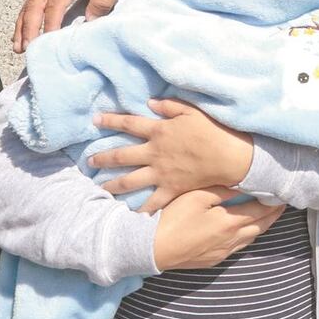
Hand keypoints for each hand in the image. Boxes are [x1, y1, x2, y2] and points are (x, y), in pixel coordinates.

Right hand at [13, 0, 124, 52]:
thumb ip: (102, 0)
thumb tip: (89, 20)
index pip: (54, 5)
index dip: (50, 23)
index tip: (48, 40)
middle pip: (34, 6)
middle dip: (29, 28)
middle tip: (27, 48)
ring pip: (29, 5)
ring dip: (22, 26)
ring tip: (18, 46)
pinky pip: (31, 3)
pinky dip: (25, 18)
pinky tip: (22, 32)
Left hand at [92, 99, 253, 213]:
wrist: (228, 156)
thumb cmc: (213, 131)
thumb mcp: (192, 111)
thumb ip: (170, 106)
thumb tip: (150, 102)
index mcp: (159, 131)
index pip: (129, 123)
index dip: (111, 120)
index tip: (96, 119)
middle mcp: (154, 153)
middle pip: (121, 155)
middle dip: (103, 158)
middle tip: (90, 161)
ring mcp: (160, 173)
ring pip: (129, 181)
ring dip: (112, 184)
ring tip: (100, 188)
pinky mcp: (170, 188)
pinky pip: (152, 202)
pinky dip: (140, 210)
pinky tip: (129, 215)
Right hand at [154, 187, 284, 269]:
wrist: (150, 249)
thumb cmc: (172, 218)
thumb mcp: (197, 196)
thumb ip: (222, 189)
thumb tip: (241, 184)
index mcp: (229, 222)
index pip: (261, 211)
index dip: (274, 202)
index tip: (282, 193)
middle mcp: (231, 240)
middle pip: (261, 226)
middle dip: (273, 215)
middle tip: (282, 204)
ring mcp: (222, 252)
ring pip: (251, 238)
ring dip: (261, 226)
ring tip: (268, 214)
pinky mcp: (213, 260)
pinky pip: (238, 247)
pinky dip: (247, 236)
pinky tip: (245, 229)